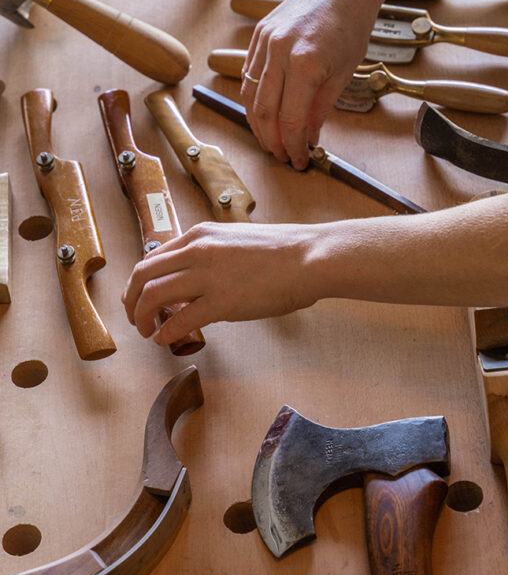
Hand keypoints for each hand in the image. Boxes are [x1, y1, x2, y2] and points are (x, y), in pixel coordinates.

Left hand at [121, 221, 318, 345]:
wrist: (309, 258)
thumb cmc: (284, 251)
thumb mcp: (237, 240)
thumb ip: (213, 255)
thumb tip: (200, 279)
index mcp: (201, 234)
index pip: (155, 256)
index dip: (141, 280)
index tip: (142, 296)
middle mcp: (197, 251)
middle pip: (143, 275)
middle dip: (131, 299)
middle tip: (134, 316)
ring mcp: (207, 276)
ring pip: (153, 296)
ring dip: (142, 317)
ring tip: (146, 331)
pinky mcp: (220, 302)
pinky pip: (179, 320)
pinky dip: (165, 332)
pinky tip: (164, 340)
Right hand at [240, 0, 388, 167]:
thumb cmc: (351, 26)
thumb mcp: (342, 74)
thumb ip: (320, 109)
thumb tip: (307, 137)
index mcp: (304, 64)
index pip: (290, 120)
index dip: (294, 146)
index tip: (300, 160)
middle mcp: (279, 52)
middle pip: (264, 112)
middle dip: (272, 141)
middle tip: (283, 156)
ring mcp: (265, 41)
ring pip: (250, 95)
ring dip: (258, 123)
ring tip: (271, 140)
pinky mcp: (259, 34)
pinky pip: (249, 74)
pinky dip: (254, 97)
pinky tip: (264, 112)